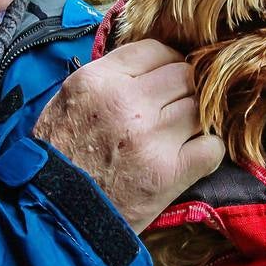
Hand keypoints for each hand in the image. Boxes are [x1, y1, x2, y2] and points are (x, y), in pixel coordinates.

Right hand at [34, 40, 225, 233]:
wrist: (54, 216)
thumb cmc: (57, 159)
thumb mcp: (67, 102)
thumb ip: (106, 80)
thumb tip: (146, 68)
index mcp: (98, 80)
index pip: (155, 50)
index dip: (167, 63)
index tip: (167, 79)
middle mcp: (127, 102)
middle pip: (184, 75)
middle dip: (184, 91)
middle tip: (175, 109)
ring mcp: (151, 136)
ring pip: (200, 108)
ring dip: (195, 121)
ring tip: (181, 134)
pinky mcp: (169, 171)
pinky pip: (212, 146)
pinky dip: (208, 152)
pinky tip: (192, 157)